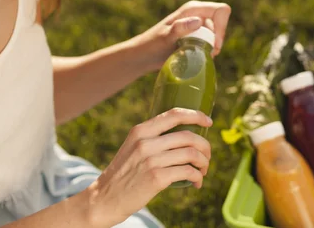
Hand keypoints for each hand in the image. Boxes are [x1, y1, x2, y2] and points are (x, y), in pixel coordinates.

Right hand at [86, 108, 212, 226]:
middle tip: (207, 156)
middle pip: (189, 136)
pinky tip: (197, 182)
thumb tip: (183, 135)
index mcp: (141, 131)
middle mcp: (146, 142)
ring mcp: (151, 160)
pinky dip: (198, 177)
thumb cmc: (123, 174)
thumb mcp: (132, 147)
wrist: (104, 199)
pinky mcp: (156, 178)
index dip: (196, 115)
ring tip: (203, 171)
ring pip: (191, 154)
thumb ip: (152, 139)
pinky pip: (188, 172)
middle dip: (205, 146)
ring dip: (204, 163)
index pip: (174, 114)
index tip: (208, 122)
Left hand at [136, 0, 231, 70]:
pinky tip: (197, 56)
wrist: (143, 55)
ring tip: (198, 55)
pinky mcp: (196, 34)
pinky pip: (211, 41)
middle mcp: (197, 13)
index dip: (222, 27)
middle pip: (221, 23)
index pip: (221, 11)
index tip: (213, 44)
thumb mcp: (166, 37)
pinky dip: (208, 50)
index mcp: (193, 8)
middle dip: (217, 39)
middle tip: (207, 53)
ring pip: (217, 33)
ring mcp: (198, 24)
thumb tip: (198, 21)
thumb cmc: (152, 45)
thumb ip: (179, 28)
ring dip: (212, 46)